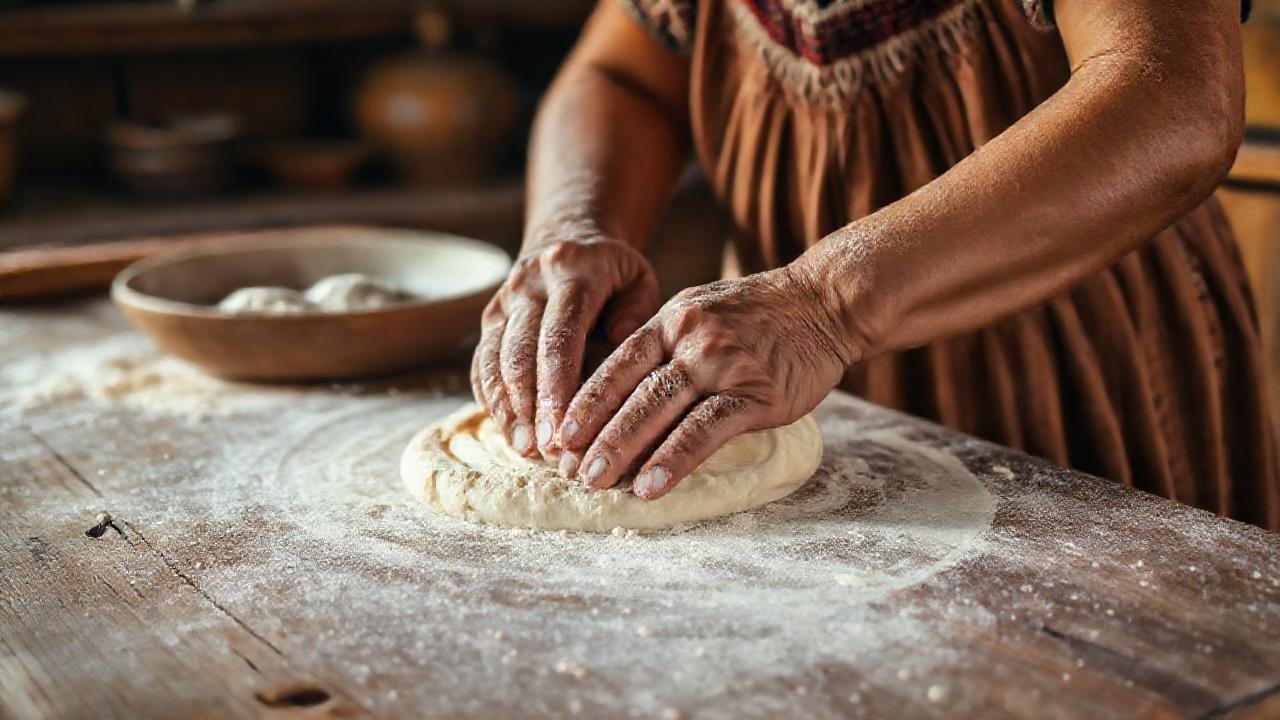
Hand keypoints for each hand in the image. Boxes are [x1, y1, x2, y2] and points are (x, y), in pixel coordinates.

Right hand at [471, 233, 659, 457]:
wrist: (568, 235)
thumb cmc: (614, 273)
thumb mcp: (639, 279)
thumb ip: (638, 314)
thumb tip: (618, 356)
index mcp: (572, 269)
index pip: (561, 332)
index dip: (559, 384)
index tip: (566, 428)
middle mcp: (529, 282)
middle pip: (522, 349)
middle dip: (531, 403)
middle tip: (544, 449)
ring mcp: (504, 299)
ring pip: (495, 357)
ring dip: (506, 406)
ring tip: (523, 447)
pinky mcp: (489, 317)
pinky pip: (482, 361)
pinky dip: (491, 398)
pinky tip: (507, 430)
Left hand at [555, 268, 855, 497]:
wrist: (825, 302)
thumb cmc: (758, 313)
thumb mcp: (700, 309)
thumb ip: (662, 344)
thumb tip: (618, 391)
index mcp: (672, 320)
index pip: (616, 364)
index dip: (585, 402)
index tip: (558, 435)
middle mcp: (692, 341)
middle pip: (632, 393)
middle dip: (595, 435)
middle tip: (568, 471)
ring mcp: (725, 367)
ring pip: (662, 412)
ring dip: (624, 450)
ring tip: (596, 483)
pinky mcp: (758, 397)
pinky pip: (706, 431)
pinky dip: (674, 460)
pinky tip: (651, 485)